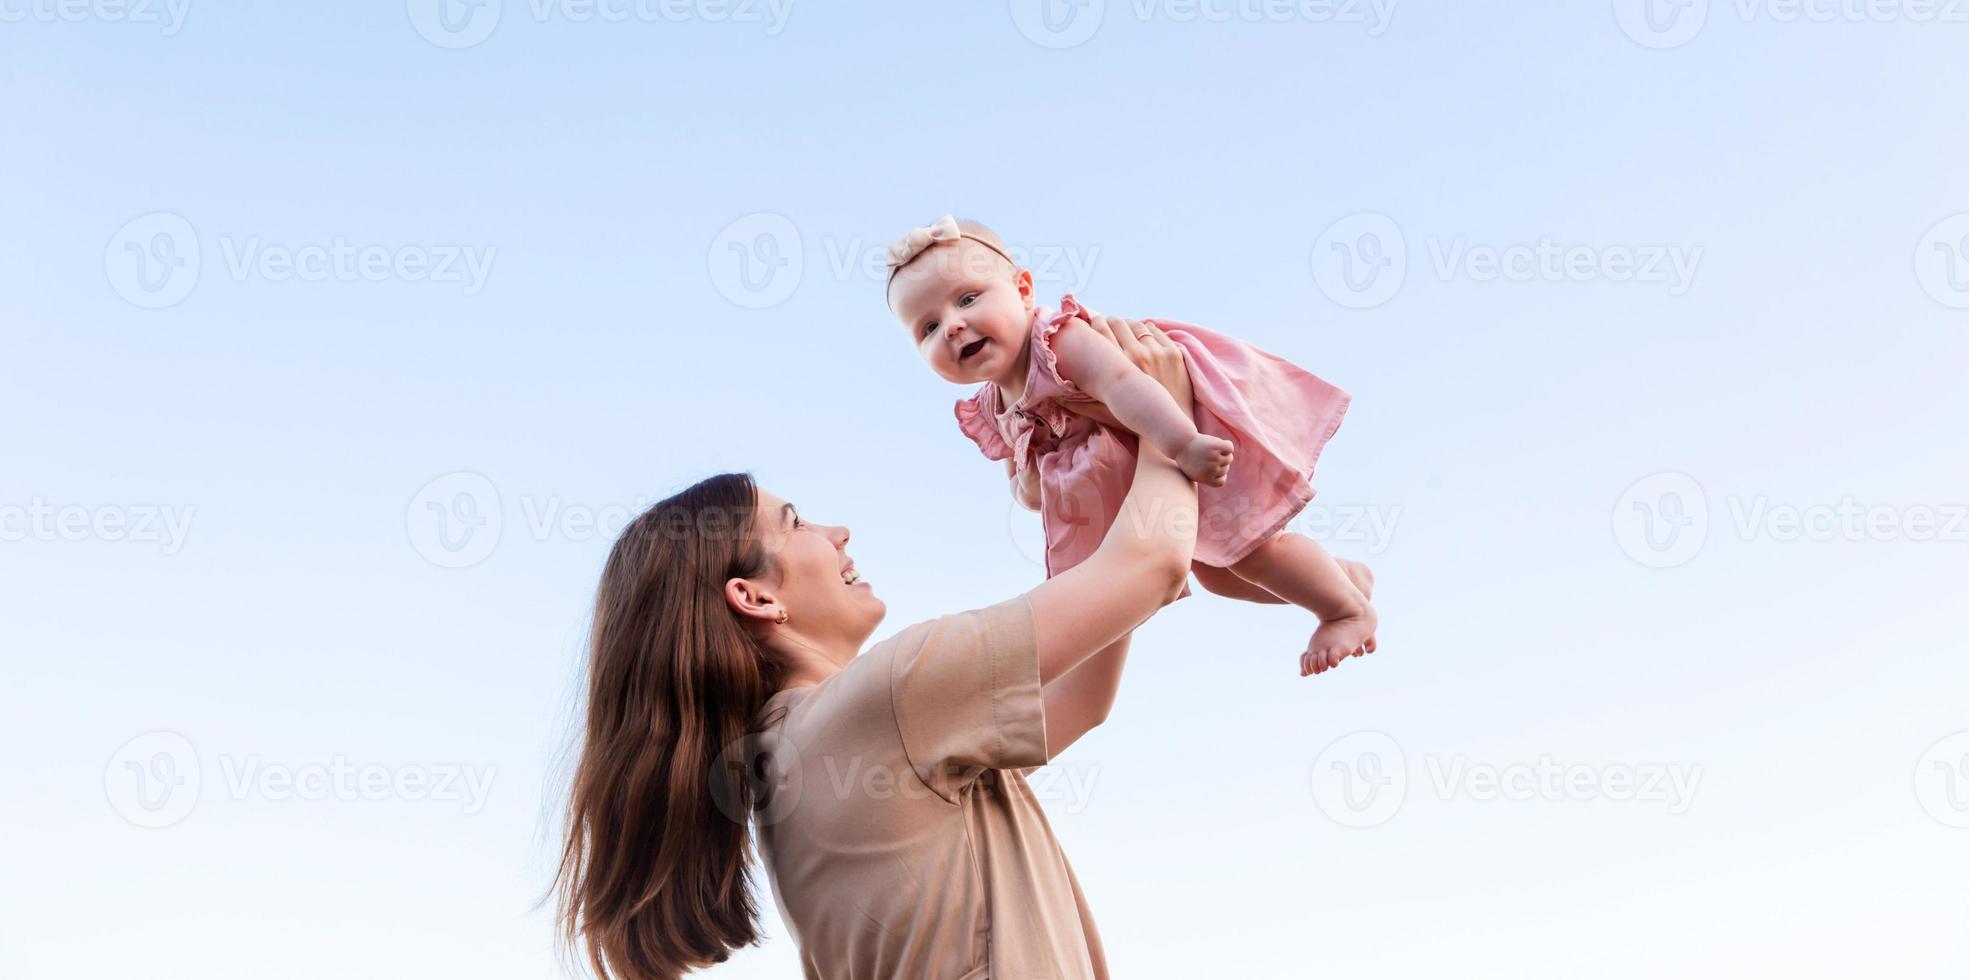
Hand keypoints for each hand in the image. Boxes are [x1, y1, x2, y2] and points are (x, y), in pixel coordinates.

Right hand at [1074, 313, 1194, 420]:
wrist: (1167, 427)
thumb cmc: (1132, 421)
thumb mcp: (1102, 412)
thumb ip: (1078, 402)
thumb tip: (1055, 395)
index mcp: (1118, 366)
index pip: (1100, 329)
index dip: (1093, 323)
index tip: (1091, 326)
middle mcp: (1137, 354)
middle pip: (1118, 322)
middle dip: (1110, 322)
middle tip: (1107, 326)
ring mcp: (1158, 352)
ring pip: (1137, 325)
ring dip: (1128, 325)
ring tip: (1125, 331)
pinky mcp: (1174, 353)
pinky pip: (1157, 331)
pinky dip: (1148, 330)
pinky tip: (1142, 336)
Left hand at [1176, 433, 1233, 486]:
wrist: (1179, 443)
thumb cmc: (1185, 458)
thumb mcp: (1193, 471)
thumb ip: (1206, 476)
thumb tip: (1221, 477)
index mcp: (1206, 479)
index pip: (1221, 480)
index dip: (1217, 474)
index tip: (1209, 467)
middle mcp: (1212, 469)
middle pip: (1225, 468)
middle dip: (1218, 462)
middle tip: (1206, 455)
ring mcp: (1215, 457)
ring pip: (1229, 457)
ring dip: (1223, 453)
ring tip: (1211, 449)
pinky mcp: (1217, 445)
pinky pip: (1229, 447)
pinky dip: (1227, 445)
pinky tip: (1220, 444)